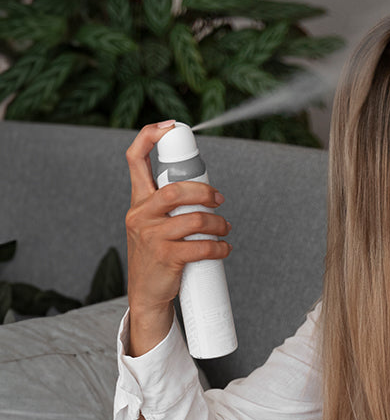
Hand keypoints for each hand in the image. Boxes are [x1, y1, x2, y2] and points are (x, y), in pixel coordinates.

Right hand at [124, 121, 230, 355]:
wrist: (146, 294)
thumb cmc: (156, 255)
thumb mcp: (153, 224)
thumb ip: (169, 205)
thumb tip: (205, 190)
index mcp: (137, 201)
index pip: (134, 160)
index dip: (149, 137)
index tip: (170, 125)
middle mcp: (140, 215)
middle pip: (175, 189)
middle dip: (204, 192)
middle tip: (220, 200)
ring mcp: (151, 236)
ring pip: (193, 218)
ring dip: (218, 223)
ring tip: (225, 229)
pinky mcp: (166, 257)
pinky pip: (201, 245)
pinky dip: (220, 246)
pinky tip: (224, 248)